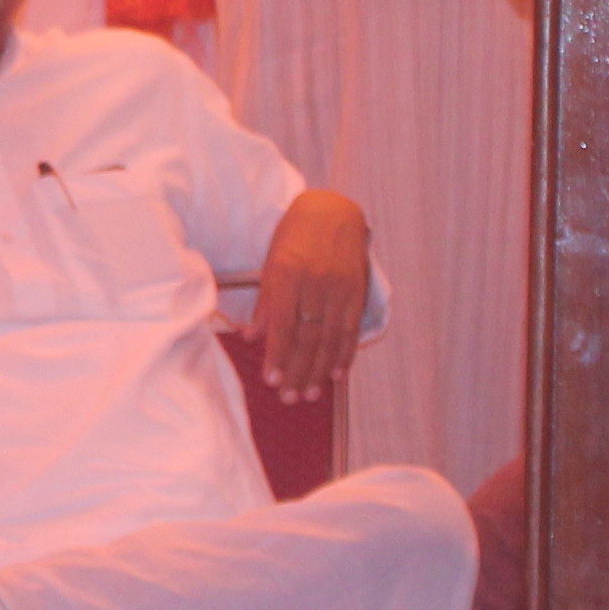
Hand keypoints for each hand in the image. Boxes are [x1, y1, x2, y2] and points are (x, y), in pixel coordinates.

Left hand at [245, 188, 371, 397]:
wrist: (333, 211)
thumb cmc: (293, 237)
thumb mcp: (271, 262)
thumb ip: (264, 301)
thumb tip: (251, 337)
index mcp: (289, 273)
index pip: (283, 323)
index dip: (278, 354)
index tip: (271, 380)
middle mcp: (317, 282)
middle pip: (308, 336)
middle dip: (298, 370)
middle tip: (288, 397)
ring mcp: (340, 288)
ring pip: (330, 338)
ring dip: (319, 370)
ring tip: (308, 394)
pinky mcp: (357, 292)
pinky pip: (350, 330)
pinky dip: (343, 355)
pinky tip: (335, 376)